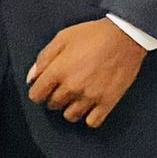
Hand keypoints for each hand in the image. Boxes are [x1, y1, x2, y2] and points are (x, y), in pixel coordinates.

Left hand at [26, 17, 147, 128]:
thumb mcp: (61, 38)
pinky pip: (92, 122)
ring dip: (69, 108)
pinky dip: (89, 117)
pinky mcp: (108, 102)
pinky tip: (90, 106)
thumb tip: (32, 77)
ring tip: (75, 97)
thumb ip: (43, 58)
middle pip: (53, 105)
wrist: (124, 37)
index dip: (37, 92)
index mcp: (58, 71)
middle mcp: (72, 87)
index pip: (36, 95)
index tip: (42, 88)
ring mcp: (90, 97)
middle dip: (53, 97)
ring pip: (70, 116)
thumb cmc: (92, 35)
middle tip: (61, 88)